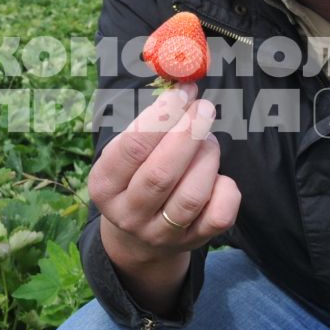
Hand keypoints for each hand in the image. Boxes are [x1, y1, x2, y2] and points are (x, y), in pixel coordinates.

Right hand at [89, 84, 240, 265]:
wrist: (140, 235)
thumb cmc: (136, 175)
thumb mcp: (126, 152)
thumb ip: (149, 124)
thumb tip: (184, 88)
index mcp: (104, 185)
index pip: (132, 148)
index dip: (161, 116)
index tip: (182, 93)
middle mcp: (129, 213)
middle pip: (161, 174)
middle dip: (188, 134)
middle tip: (204, 108)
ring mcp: (161, 233)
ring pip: (192, 195)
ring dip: (207, 157)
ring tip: (209, 139)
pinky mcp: (192, 241)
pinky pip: (219, 215)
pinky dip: (225, 187)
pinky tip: (217, 174)